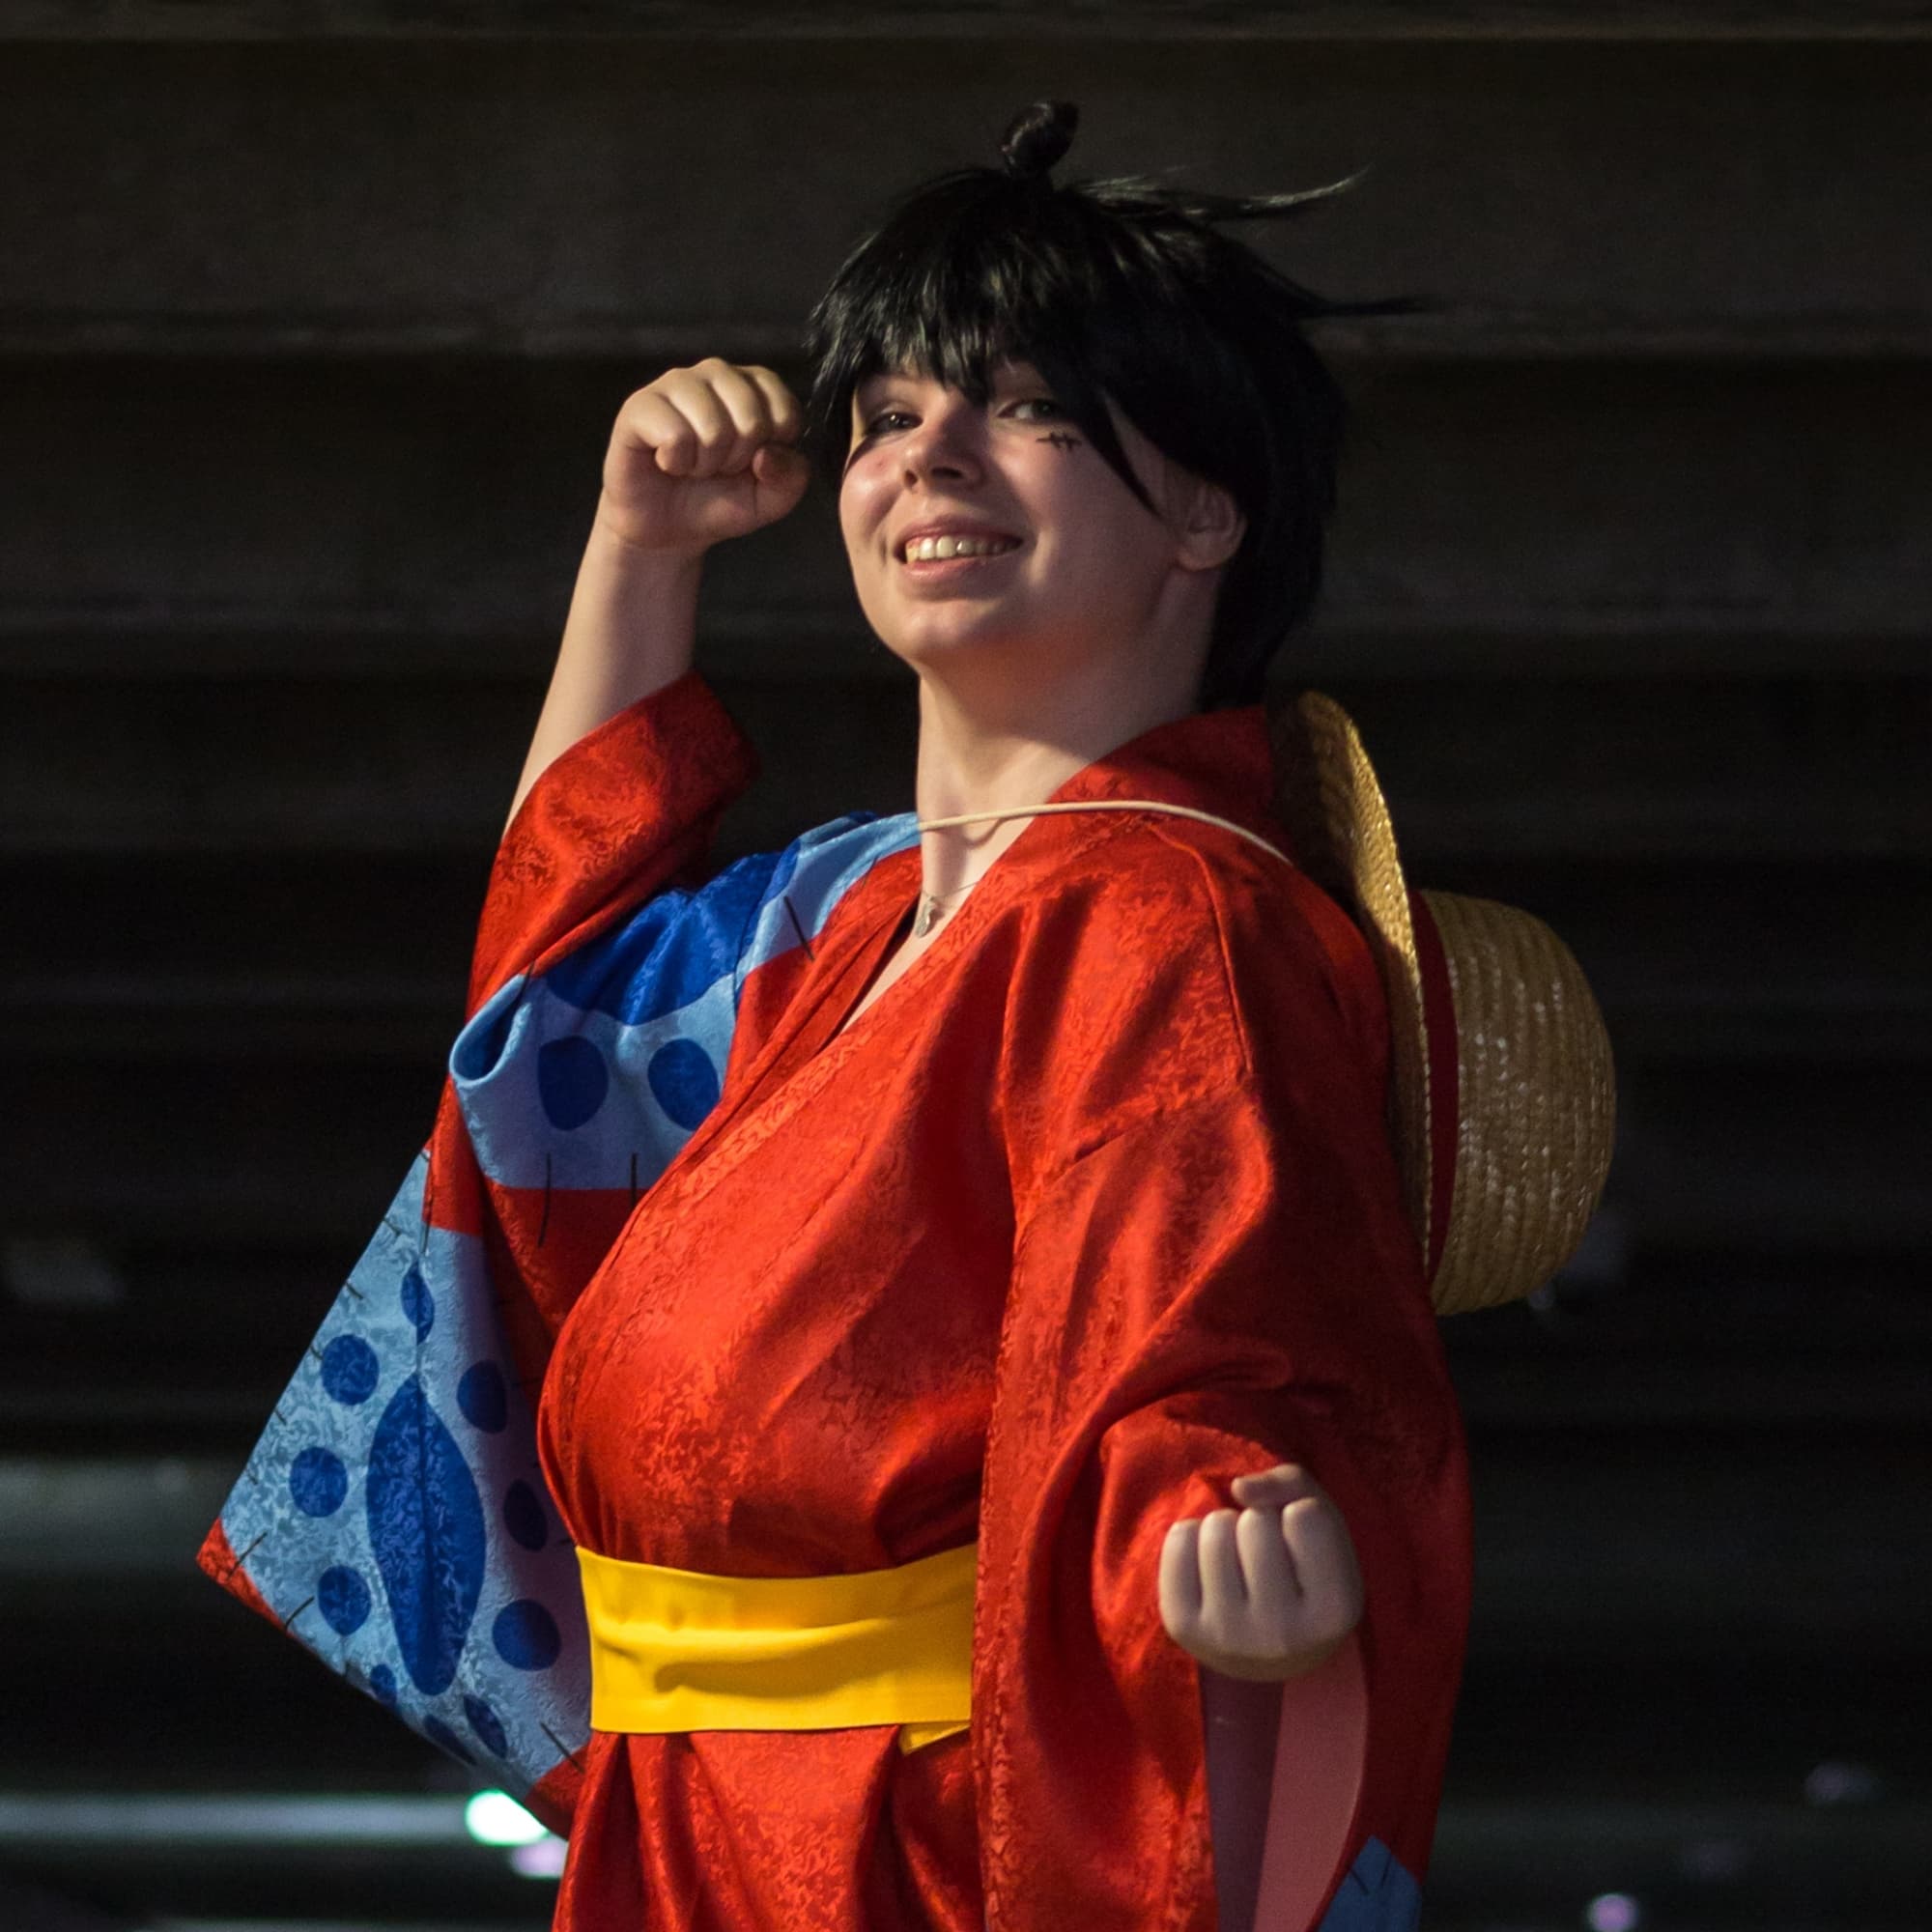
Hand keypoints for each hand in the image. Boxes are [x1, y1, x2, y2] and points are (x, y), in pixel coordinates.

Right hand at [596, 357, 812, 557]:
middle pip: (751, 419)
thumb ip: (791, 477)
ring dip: (705, 464)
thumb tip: (769, 454)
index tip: (751, 463)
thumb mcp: (770, 499)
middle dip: (737, 461)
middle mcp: (716, 374)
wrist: (667, 530)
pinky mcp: (639, 405)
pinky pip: (674, 434)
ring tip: (691, 466)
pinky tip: (667, 462)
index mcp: (754, 387)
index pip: (785, 409)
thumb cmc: (718, 502)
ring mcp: (676, 384)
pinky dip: (676, 462)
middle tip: (716, 468)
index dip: (772, 451)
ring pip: (713, 426)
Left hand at [1158, 1463, 1363, 1681]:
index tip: (1300, 1545)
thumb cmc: (1301, 1572)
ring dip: (1225, 1527)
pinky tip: (1208, 1565)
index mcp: (1333, 1611)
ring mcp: (1228, 1635)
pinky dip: (1191, 1537)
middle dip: (1258, 1520)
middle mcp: (1282, 1634)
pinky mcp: (1183, 1626)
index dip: (1299, 1514)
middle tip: (1265, 1553)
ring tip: (1238, 1559)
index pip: (1305, 1515)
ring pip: (1215, 1528)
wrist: (1268, 1650)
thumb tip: (1239, 1487)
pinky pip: (1178, 1540)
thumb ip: (1294, 1485)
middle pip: (1255, 1522)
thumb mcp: (1324, 1526)